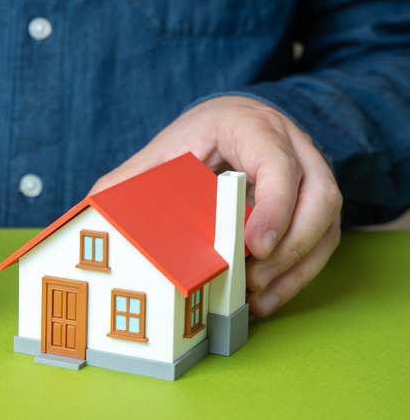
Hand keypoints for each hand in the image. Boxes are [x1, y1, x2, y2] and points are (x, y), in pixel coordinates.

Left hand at [90, 96, 341, 316]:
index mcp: (250, 126)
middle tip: (252, 279)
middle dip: (290, 245)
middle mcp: (292, 144)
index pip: (277, 162)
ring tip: (257, 296)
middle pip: (319, 195)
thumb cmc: (196, 139)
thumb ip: (128, 180)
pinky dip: (299, 272)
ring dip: (297, 266)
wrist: (231, 123)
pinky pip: (325, 239)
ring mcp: (312, 171)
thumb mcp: (160, 153)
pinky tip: (267, 296)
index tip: (254, 245)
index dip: (274, 205)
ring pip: (328, 221)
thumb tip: (91, 209)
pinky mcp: (316, 201)